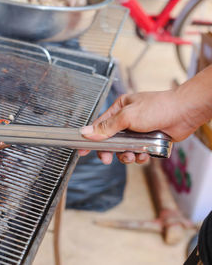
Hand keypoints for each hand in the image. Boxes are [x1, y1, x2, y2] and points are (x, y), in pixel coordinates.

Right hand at [78, 90, 204, 164]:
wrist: (185, 112)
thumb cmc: (158, 107)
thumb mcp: (127, 117)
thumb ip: (106, 127)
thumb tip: (87, 132)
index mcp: (119, 109)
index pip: (99, 125)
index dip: (91, 138)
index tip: (82, 150)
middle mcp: (127, 120)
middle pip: (111, 140)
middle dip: (110, 151)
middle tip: (107, 158)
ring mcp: (138, 131)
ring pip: (124, 149)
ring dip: (126, 155)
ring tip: (131, 155)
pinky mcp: (149, 141)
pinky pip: (138, 153)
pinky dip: (139, 156)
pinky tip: (144, 154)